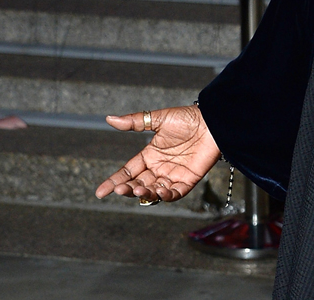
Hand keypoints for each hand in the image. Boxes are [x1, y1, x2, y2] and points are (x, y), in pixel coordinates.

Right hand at [95, 104, 220, 203]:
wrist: (213, 121)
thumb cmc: (188, 117)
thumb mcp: (159, 118)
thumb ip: (135, 121)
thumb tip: (109, 118)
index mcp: (150, 155)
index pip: (128, 171)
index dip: (114, 181)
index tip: (100, 191)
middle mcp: (159, 167)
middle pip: (139, 184)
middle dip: (128, 189)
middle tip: (120, 189)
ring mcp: (173, 175)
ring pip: (154, 191)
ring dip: (145, 193)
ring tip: (137, 190)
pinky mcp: (188, 180)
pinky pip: (175, 193)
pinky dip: (166, 196)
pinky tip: (159, 193)